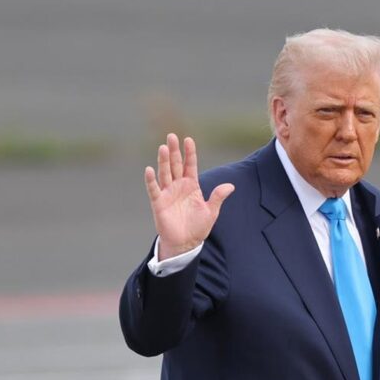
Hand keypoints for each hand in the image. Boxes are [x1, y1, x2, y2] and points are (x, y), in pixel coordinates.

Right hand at [143, 133, 233, 259]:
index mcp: (191, 186)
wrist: (186, 243)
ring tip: (163, 147)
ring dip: (164, 161)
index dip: (189, 153)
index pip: (190, 165)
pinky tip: (149, 169)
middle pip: (176, 165)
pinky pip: (154, 189)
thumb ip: (218, 197)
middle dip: (174, 151)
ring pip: (165, 173)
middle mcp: (178, 186)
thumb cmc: (198, 227)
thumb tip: (230, 186)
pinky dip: (151, 180)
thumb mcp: (211, 211)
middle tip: (172, 135)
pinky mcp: (159, 203)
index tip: (188, 140)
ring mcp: (168, 193)